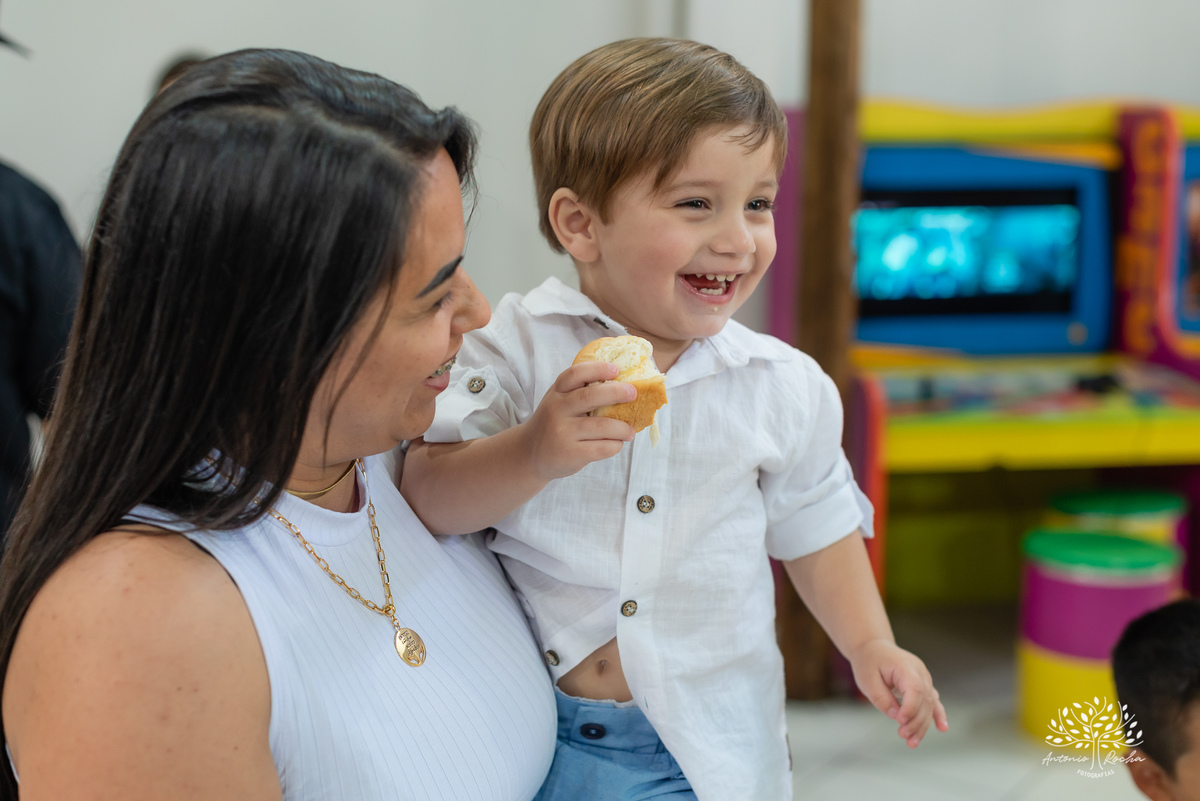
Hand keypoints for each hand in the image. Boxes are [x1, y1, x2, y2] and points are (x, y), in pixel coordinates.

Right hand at [519, 361, 635, 480]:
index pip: (575, 374)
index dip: (597, 369)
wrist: (530, 454)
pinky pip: (601, 447)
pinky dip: (615, 445)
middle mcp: (557, 410)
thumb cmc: (553, 423)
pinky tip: (616, 444)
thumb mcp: (558, 403)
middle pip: (590, 396)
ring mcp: (562, 432)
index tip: (616, 369)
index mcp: (556, 393)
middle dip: (617, 393)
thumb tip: (623, 386)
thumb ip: (580, 393)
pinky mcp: (570, 454)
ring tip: (630, 432)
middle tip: (633, 394)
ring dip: (622, 428)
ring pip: (602, 426)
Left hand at [849, 638, 948, 747]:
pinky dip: (937, 715)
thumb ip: (881, 698)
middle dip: (915, 722)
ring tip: (911, 742)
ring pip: (929, 705)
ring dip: (922, 725)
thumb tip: (896, 716)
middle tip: (902, 735)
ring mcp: (924, 678)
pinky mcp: (923, 685)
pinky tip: (942, 728)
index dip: (911, 708)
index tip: (900, 721)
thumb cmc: (869, 662)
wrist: (873, 647)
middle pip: (924, 700)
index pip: (915, 689)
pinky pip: (933, 701)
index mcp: (905, 666)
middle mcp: (920, 672)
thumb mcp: (867, 679)